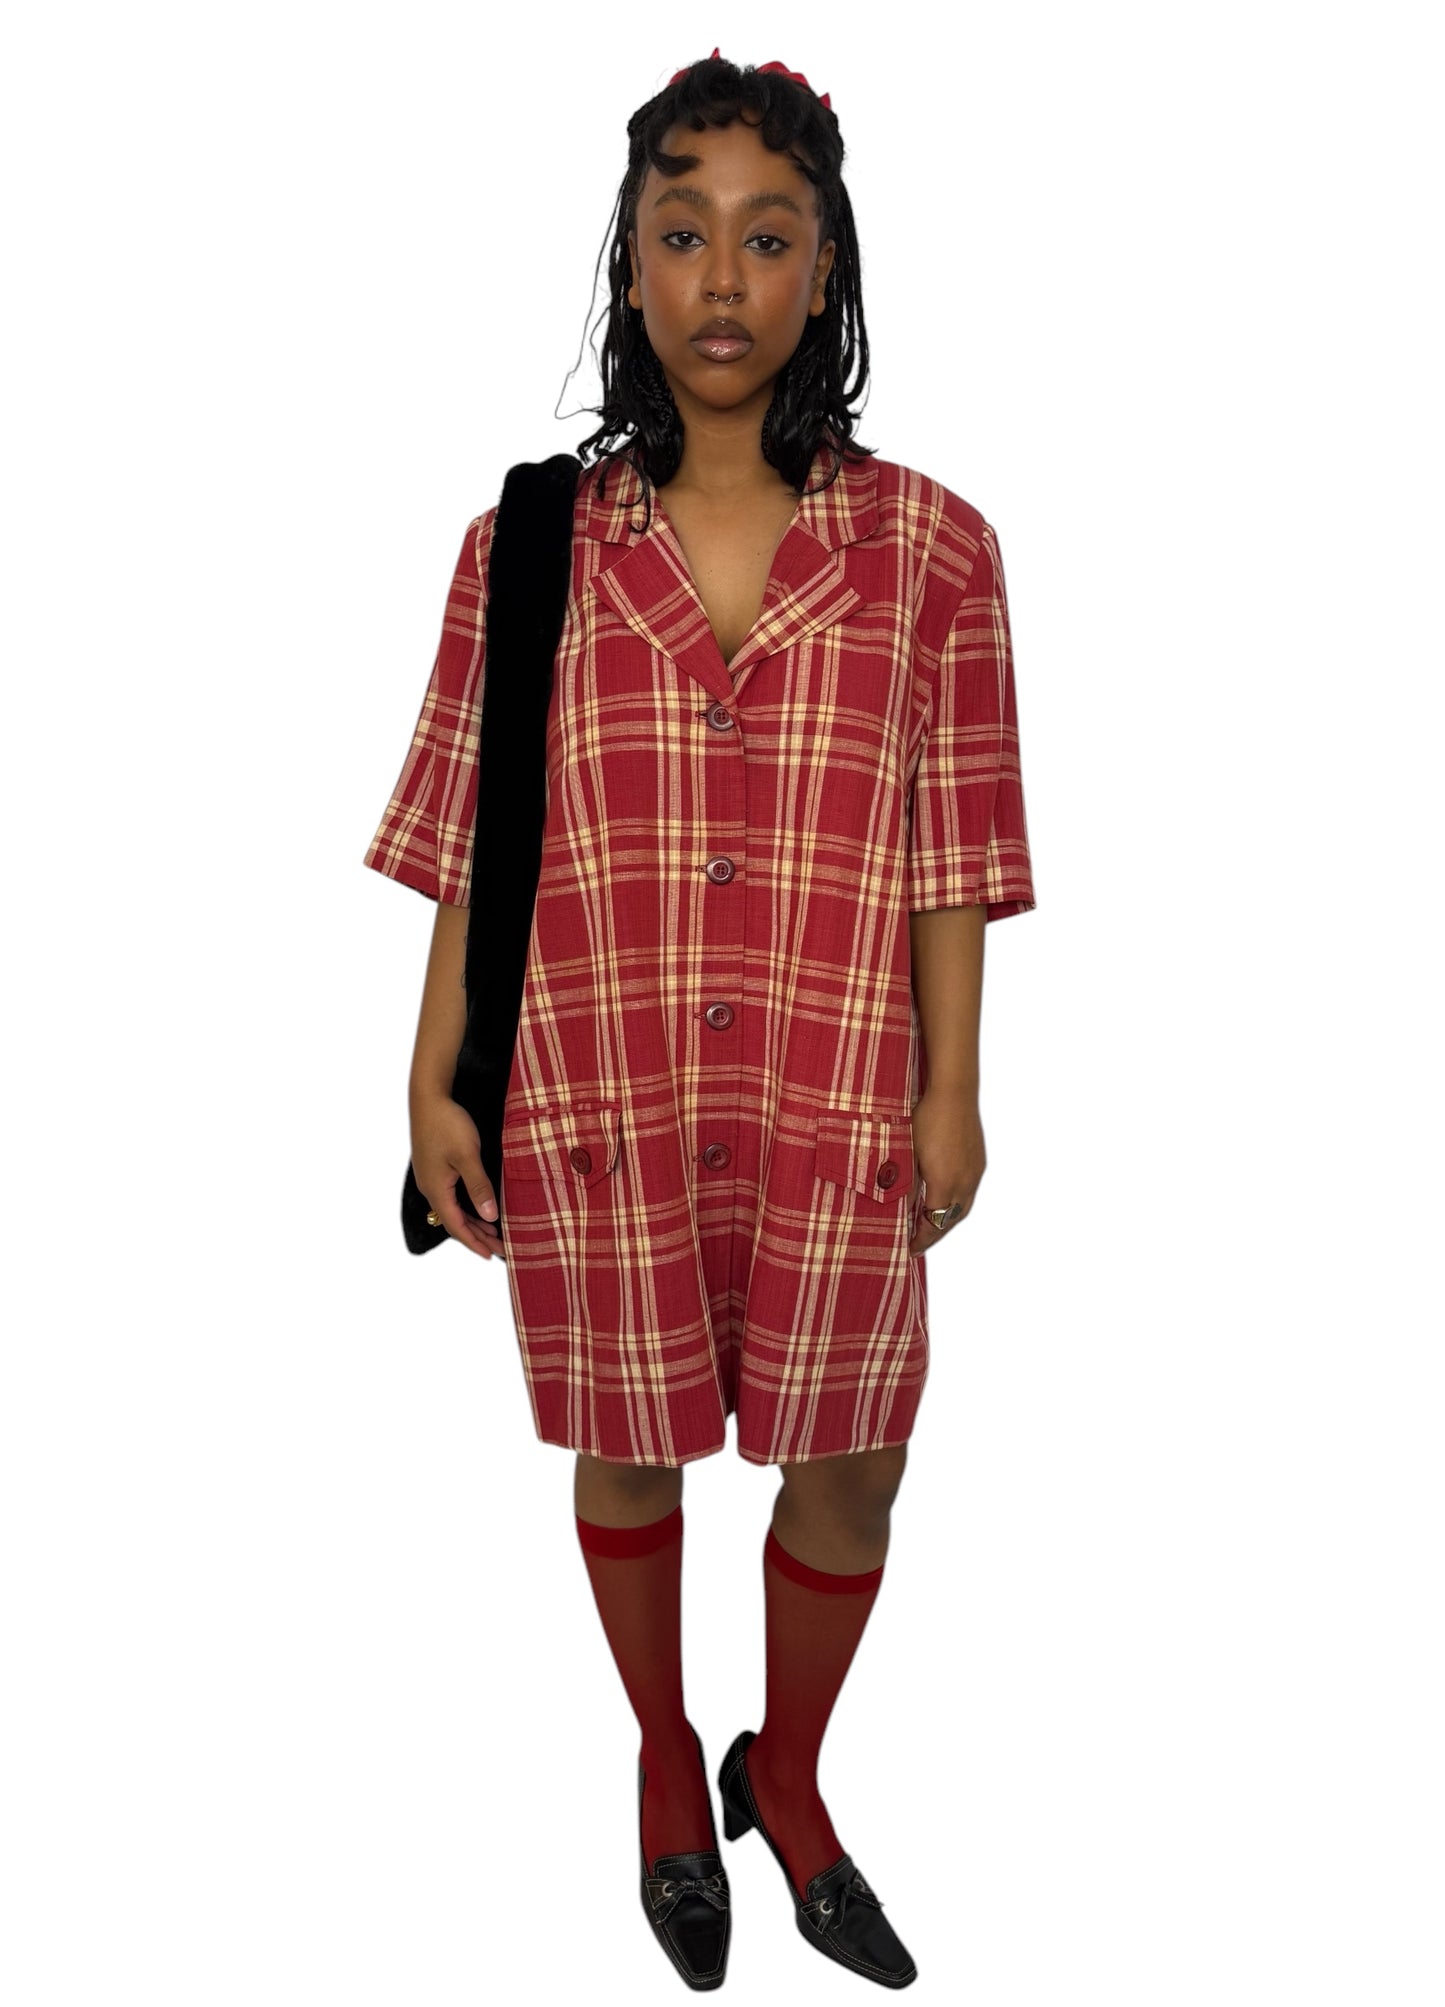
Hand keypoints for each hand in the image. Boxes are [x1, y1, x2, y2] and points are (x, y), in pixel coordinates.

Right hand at [410, 1094, 505, 1260]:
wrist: (428, 1099)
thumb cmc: (447, 1124)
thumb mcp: (467, 1156)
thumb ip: (479, 1186)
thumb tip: (490, 1217)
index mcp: (437, 1190)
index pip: (457, 1226)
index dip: (474, 1243)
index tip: (491, 1256)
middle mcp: (431, 1188)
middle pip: (455, 1221)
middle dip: (478, 1236)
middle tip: (501, 1248)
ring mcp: (432, 1179)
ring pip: (454, 1209)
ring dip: (474, 1222)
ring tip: (494, 1234)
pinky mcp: (435, 1169)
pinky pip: (452, 1197)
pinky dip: (468, 1207)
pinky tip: (480, 1208)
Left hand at [906, 1084, 985, 1257]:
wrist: (953, 1092)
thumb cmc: (924, 1119)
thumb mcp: (907, 1153)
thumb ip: (904, 1185)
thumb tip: (896, 1210)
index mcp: (944, 1184)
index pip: (932, 1224)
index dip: (919, 1239)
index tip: (907, 1249)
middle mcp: (964, 1183)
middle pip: (949, 1221)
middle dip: (933, 1235)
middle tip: (917, 1243)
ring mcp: (975, 1173)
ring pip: (962, 1209)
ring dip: (946, 1221)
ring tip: (930, 1226)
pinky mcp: (979, 1162)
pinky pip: (968, 1193)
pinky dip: (955, 1204)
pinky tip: (945, 1200)